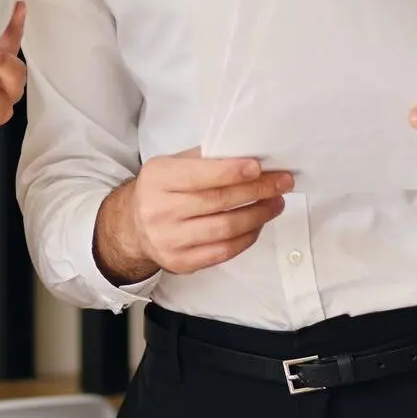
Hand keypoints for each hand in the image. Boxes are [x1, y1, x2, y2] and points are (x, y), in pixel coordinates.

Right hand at [95, 150, 293, 283]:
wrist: (134, 226)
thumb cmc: (162, 190)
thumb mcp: (173, 164)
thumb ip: (205, 159)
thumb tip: (249, 154)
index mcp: (158, 179)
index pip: (200, 175)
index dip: (232, 172)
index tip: (260, 167)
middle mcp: (159, 210)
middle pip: (219, 201)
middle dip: (257, 190)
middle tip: (281, 183)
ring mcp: (169, 240)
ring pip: (225, 228)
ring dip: (258, 215)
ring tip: (275, 203)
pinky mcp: (181, 262)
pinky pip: (223, 251)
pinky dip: (247, 237)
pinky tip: (257, 224)